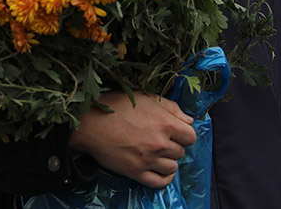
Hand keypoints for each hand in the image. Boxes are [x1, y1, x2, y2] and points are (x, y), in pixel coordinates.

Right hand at [69, 91, 196, 187]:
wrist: (89, 122)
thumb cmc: (116, 106)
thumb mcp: (145, 98)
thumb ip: (171, 108)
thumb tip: (190, 120)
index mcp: (165, 123)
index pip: (191, 136)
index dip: (184, 134)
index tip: (175, 133)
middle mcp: (160, 143)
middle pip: (181, 152)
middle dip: (173, 146)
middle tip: (160, 140)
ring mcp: (148, 159)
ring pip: (172, 167)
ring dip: (167, 161)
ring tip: (156, 153)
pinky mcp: (136, 172)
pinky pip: (160, 182)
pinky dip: (164, 178)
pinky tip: (159, 170)